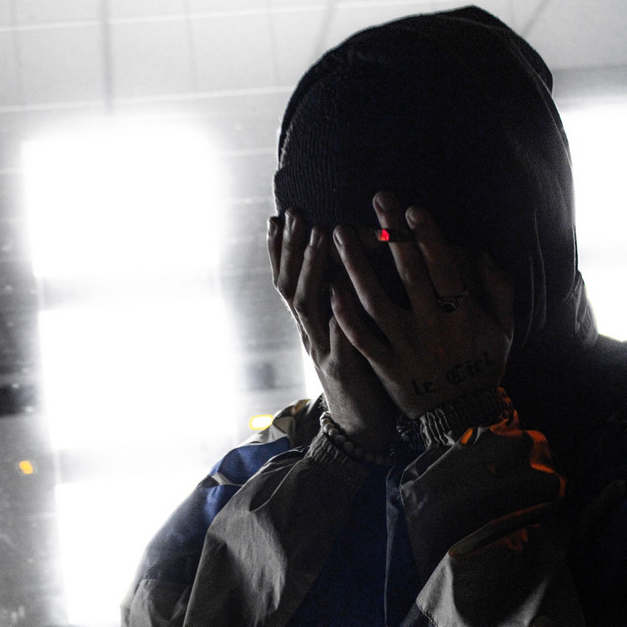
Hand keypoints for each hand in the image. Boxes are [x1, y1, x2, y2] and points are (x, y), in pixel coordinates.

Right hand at [267, 209, 396, 450]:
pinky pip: (339, 340)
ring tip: (320, 235)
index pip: (287, 280)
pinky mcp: (343, 371)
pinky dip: (338, 315)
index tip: (279, 216)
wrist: (358, 425)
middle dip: (292, 247)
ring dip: (312, 268)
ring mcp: (323, 351)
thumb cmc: (357, 370)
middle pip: (291, 286)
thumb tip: (341, 264)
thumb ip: (338, 301)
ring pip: (308, 307)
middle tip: (296, 213)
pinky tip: (342, 290)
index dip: (280, 250)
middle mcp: (309, 333)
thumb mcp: (341, 332)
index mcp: (310, 323)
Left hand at [331, 192, 513, 418]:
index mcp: (463, 317)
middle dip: (391, 235)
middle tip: (376, 200)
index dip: (428, 238)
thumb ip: (498, 289)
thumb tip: (482, 251)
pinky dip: (345, 314)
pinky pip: (361, 339)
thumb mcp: (504, 329)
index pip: (444, 270)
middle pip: (408, 275)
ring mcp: (405, 349)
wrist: (460, 418)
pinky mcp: (386, 368)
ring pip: (374, 303)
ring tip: (337, 234)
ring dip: (355, 265)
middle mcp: (432, 330)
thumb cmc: (482, 366)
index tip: (411, 209)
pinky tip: (329, 287)